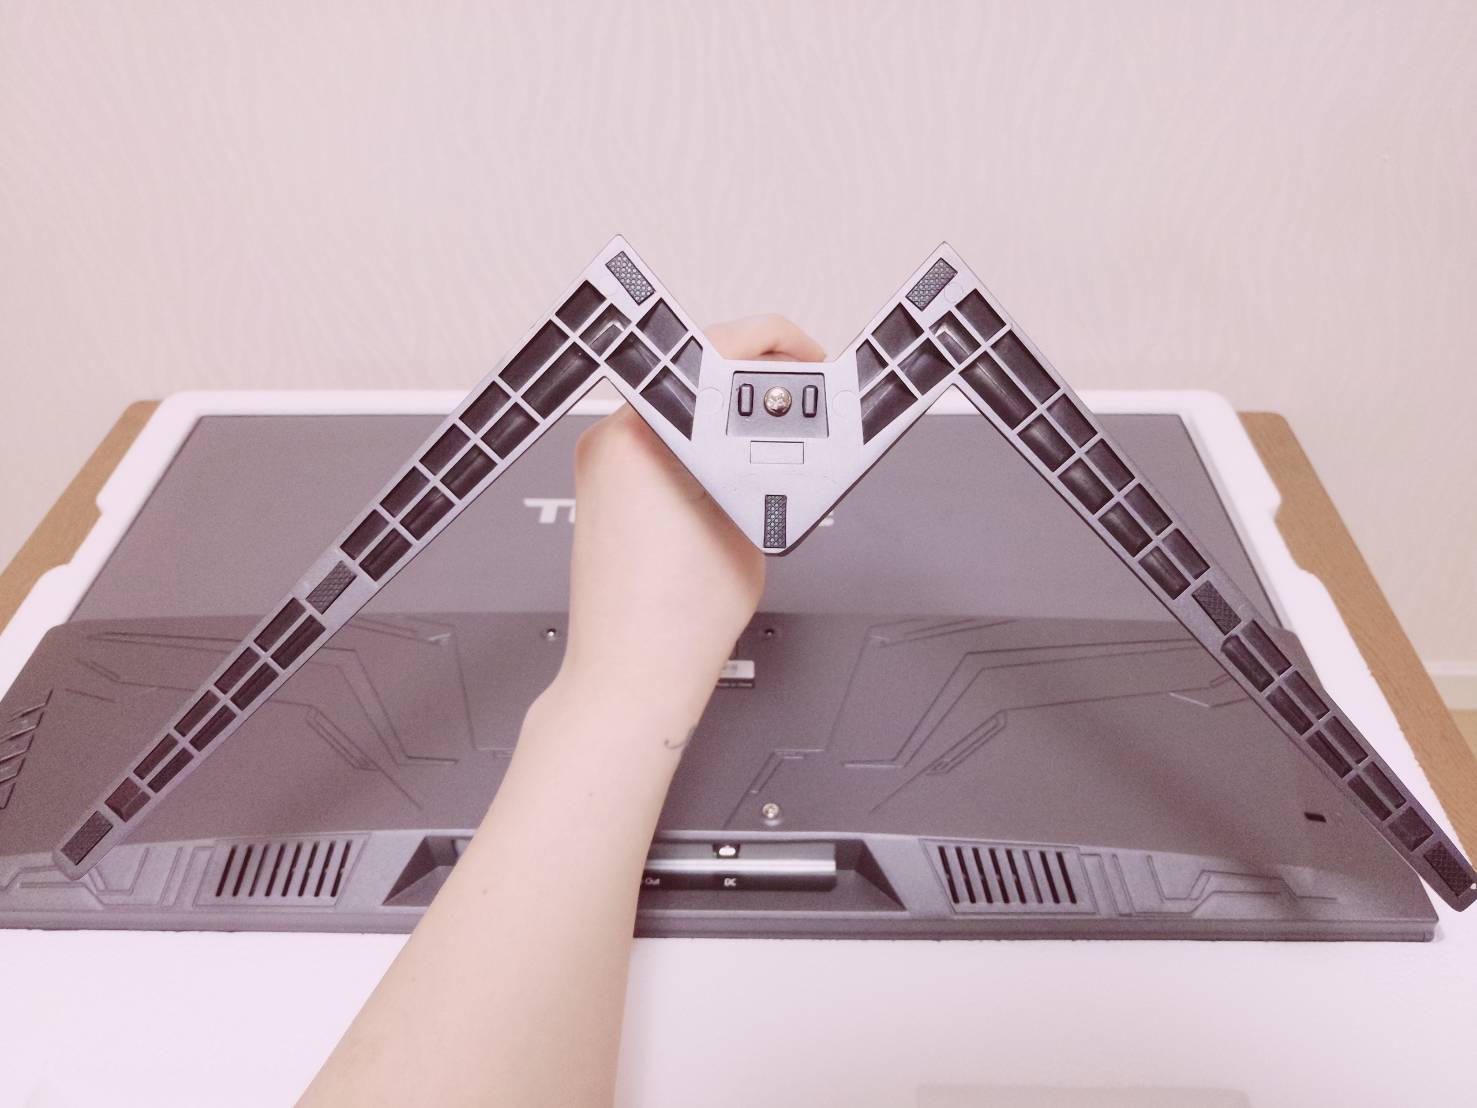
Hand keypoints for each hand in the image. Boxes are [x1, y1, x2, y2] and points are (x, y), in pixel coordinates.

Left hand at [556, 315, 824, 729]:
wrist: (632, 672)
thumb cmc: (678, 617)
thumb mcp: (752, 516)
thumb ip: (766, 454)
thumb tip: (786, 425)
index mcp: (645, 428)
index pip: (719, 347)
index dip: (778, 345)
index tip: (808, 359)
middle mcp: (611, 435)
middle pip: (695, 372)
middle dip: (756, 378)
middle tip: (803, 397)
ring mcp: (600, 461)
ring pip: (677, 406)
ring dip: (728, 412)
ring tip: (776, 436)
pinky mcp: (600, 486)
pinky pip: (658, 441)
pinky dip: (699, 442)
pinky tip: (735, 467)